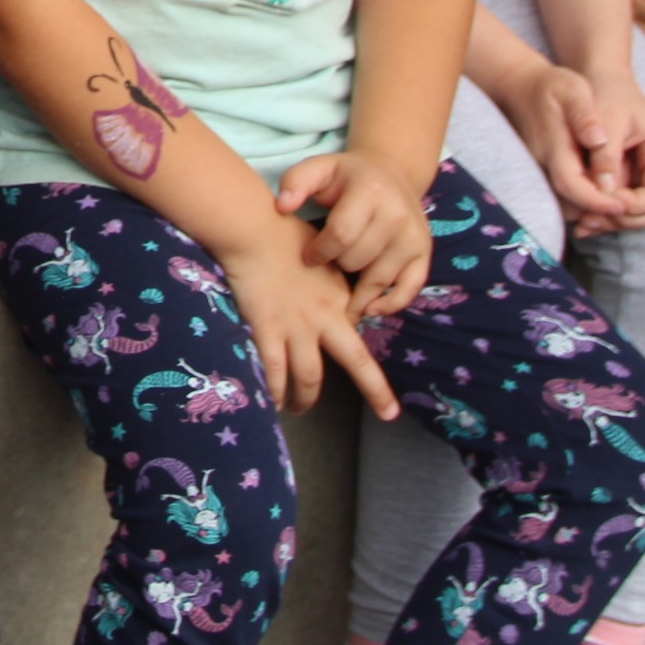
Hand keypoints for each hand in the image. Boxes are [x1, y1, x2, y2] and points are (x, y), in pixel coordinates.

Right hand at [219, 232, 398, 418]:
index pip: (356, 332)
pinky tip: (273, 404)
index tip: (357, 364)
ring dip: (306, 399)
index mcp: (341, 297)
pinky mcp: (268, 330)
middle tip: (388, 413)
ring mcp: (297, 327)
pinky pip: (274, 371)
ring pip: (310, 376)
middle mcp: (325, 318)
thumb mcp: (323, 253)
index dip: (355, 346)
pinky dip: (275, 391)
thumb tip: (329, 283)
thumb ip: (329, 275)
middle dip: (375, 389)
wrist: (256, 230)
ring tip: (299, 410)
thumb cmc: (286, 233)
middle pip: (357, 362)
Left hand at [273, 149, 431, 318]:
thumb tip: (282, 207)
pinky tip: (368, 309)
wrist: (391, 173)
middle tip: (327, 267)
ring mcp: (413, 237)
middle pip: (357, 260)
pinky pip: (409, 288)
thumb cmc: (346, 177)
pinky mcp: (423, 254)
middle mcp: (397, 215)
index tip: (307, 257)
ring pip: (378, 279)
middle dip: (335, 267)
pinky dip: (389, 305)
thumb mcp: (319, 168)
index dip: (319, 252)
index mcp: (370, 191)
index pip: (340, 235)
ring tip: (338, 298)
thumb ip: (295, 182)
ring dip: (355, 291)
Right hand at [495, 62, 630, 233]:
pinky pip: (562, 201)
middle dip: (597, 213)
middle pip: (568, 207)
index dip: (597, 201)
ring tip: (620, 202)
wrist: (521, 87)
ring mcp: (538, 173)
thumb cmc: (552, 87)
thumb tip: (598, 140)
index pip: (572, 186)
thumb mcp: (573, 89)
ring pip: (565, 208)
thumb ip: (585, 115)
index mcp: (552, 147)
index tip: (622, 205)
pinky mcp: (541, 176)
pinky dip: (582, 204)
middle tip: (629, 208)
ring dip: (590, 211)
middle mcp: (540, 165)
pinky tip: (604, 193)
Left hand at [572, 69, 644, 234]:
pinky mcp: (632, 176)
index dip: (633, 206)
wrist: (600, 76)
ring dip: (616, 222)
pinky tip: (583, 218)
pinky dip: (609, 214)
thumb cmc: (604, 92)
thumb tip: (603, 192)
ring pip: (644, 214)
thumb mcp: (606, 119)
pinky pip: (627, 205)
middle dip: (626, 220)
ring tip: (584, 224)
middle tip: (592, 222)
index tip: (602, 202)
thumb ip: (606, 155)